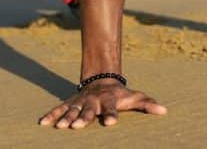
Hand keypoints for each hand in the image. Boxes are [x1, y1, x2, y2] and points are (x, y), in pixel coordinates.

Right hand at [38, 80, 166, 128]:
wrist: (102, 80)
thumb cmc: (120, 94)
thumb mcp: (135, 97)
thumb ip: (148, 104)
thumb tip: (164, 111)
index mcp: (109, 100)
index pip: (112, 108)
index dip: (112, 115)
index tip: (111, 122)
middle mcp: (93, 101)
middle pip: (88, 110)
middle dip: (83, 118)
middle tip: (77, 126)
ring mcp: (80, 102)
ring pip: (72, 110)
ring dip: (65, 118)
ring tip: (60, 126)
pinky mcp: (70, 103)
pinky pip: (59, 109)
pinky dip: (51, 115)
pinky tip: (43, 123)